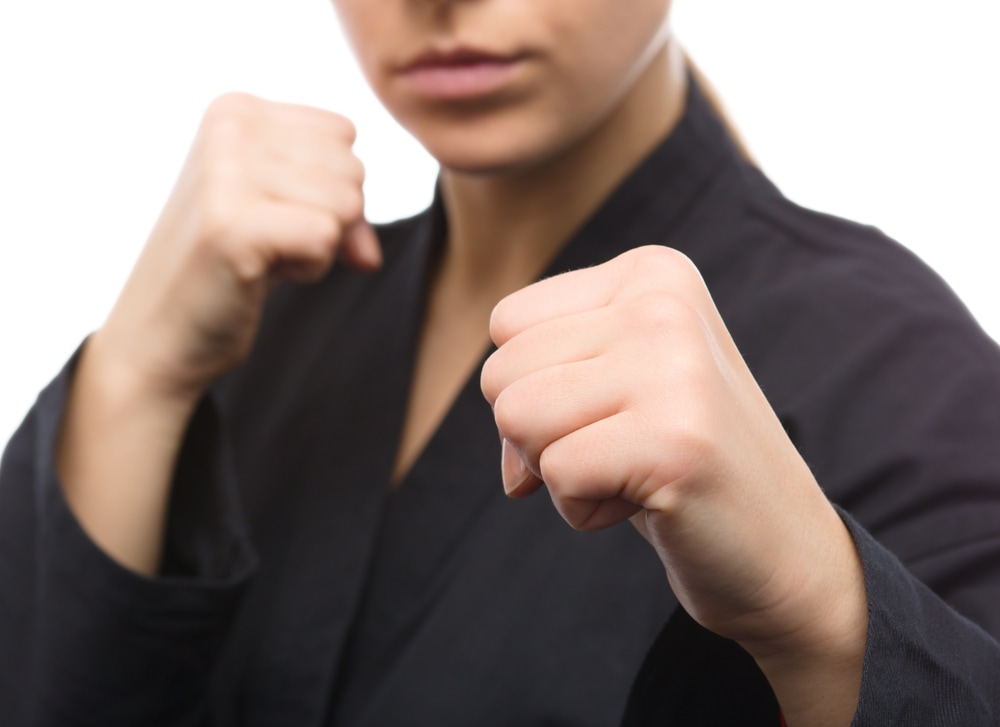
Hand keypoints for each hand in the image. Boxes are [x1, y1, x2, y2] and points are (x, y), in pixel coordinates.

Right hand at [96, 92, 379, 401]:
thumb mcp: (287, 211)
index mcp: (236, 110)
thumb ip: (340, 202)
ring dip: (318, 246)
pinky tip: (262, 274)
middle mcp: (228, 128)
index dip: (333, 188)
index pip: (343, 134)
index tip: (284, 215)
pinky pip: (326, 236)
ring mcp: (225, 173)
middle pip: (352, 168)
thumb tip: (369, 255)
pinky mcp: (232, 224)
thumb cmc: (228, 268)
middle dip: (331, 219)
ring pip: (346, 203)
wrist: (160, 333)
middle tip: (273, 242)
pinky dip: (309, 268)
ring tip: (264, 256)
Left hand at [481, 246, 866, 723]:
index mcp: (651, 272)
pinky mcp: (675, 439)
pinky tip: (651, 500)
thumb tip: (510, 466)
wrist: (784, 546)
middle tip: (623, 449)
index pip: (508, 323)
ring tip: (634, 470)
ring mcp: (674, 367)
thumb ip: (541, 382)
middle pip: (501, 372)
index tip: (609, 411)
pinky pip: (555, 473)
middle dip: (541, 434)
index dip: (535, 387)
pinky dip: (584, 508)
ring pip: (516, 417)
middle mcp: (664, 302)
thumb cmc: (679, 462)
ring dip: (560, 471)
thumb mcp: (611, 390)